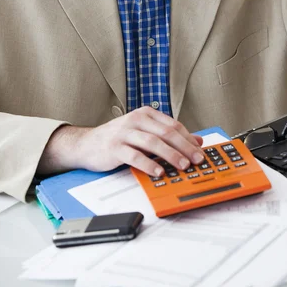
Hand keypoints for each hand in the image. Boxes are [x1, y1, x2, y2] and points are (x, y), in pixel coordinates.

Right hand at [39, 106, 203, 177]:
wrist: (87, 144)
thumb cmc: (118, 139)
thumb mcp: (144, 133)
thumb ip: (168, 136)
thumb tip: (196, 141)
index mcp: (146, 114)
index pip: (173, 125)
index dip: (188, 139)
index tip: (200, 152)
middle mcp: (136, 119)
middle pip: (166, 133)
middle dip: (184, 147)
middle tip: (196, 160)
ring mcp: (124, 132)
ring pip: (153, 142)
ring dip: (170, 155)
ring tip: (182, 166)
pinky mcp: (114, 147)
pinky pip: (135, 155)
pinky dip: (149, 164)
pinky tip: (159, 172)